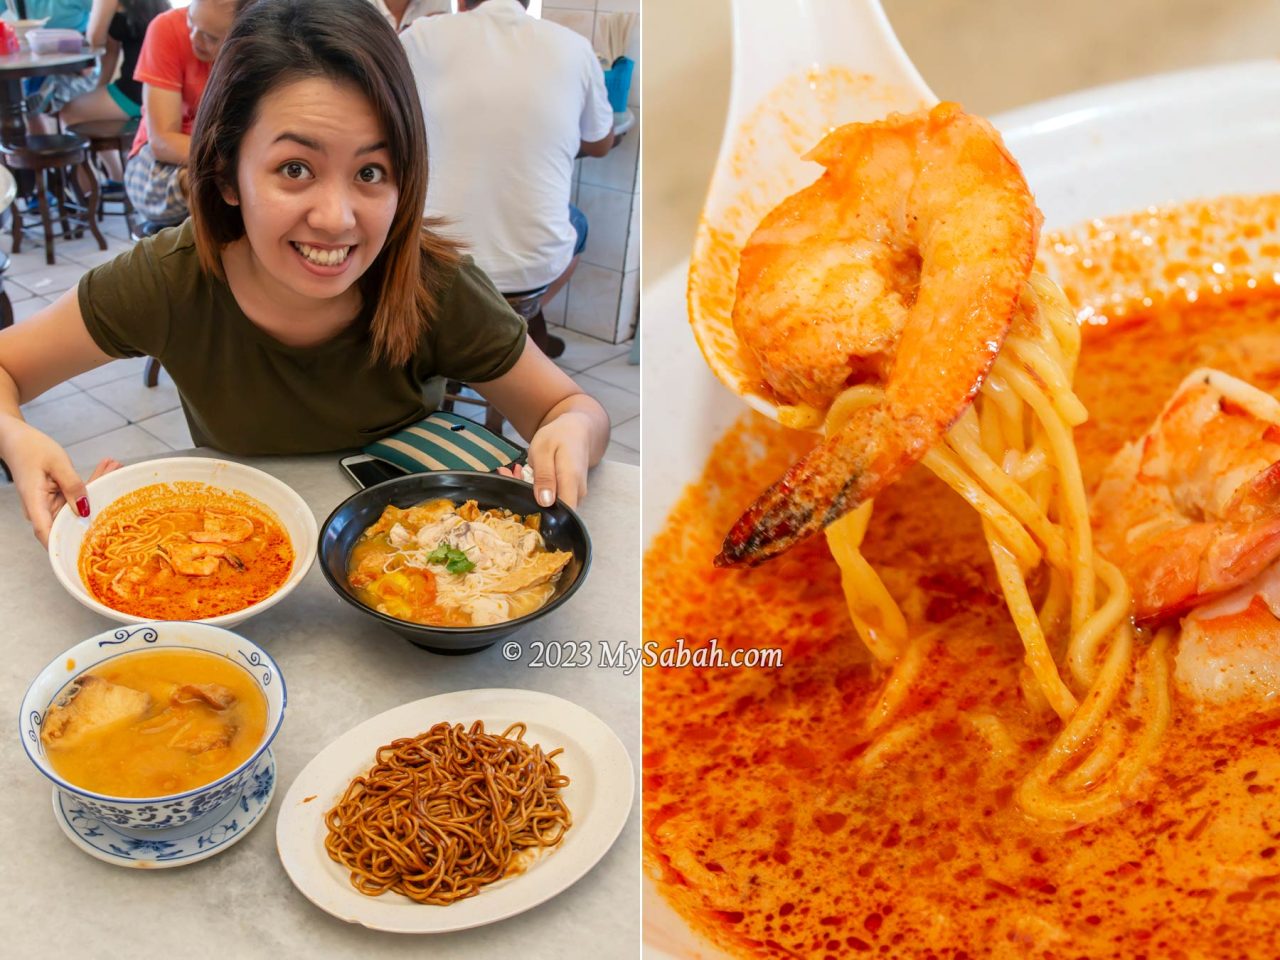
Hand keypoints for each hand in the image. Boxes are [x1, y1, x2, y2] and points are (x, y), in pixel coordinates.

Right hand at [2, 418, 119, 545]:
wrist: (16, 439)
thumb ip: (73, 486)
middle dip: (98, 509)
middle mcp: (42, 509)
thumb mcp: (57, 463)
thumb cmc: (30, 448)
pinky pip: (76, 496)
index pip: (49, 533)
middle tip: (118, 488)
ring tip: (116, 469)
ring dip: (97, 489)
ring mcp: (50, 505)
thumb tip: (85, 510)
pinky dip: (90, 485)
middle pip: (72, 519)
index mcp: (36, 504)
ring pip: (78, 507)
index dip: (66, 546)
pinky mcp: (57, 498)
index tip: (88, 552)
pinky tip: (107, 470)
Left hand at [503, 411, 593, 508]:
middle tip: (507, 475)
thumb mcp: (544, 451)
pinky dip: (533, 488)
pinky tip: (523, 474)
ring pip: (547, 504)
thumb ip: (544, 477)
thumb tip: (545, 503)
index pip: (561, 514)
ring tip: (512, 472)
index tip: (518, 498)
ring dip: (527, 491)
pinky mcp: (567, 494)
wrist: (578, 431)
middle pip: (550, 510)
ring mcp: (573, 495)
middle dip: (525, 498)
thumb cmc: (560, 437)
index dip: (539, 514)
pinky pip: (549, 498)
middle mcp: (576, 494)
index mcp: (571, 482)